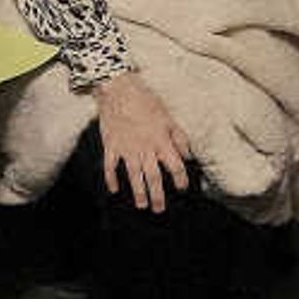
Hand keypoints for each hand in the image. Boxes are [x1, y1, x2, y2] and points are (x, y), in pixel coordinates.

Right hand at [91, 69, 193, 214]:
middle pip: (154, 177)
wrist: (119, 89)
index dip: (180, 179)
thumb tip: (189, 155)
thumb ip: (179, 137)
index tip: (182, 188)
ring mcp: (126, 149)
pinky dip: (111, 179)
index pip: (175, 166)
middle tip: (159, 209)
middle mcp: (145, 148)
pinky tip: (114, 189)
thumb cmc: (146, 101)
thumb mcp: (168, 116)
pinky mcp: (111, 146)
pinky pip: (110, 166)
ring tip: (142, 205)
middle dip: (158, 195)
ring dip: (138, 192)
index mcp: (161, 141)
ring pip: (134, 176)